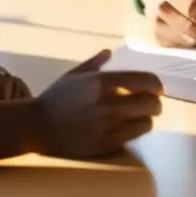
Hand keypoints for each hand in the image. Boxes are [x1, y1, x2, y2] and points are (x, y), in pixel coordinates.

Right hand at [35, 50, 162, 157]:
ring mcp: (108, 125)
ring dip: (147, 119)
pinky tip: (129, 128)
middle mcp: (109, 103)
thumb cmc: (55, 98)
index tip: (157, 89)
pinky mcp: (105, 144)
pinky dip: (135, 131)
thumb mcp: (74, 75)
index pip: (144, 81)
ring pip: (145, 123)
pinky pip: (132, 137)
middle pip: (151, 103)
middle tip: (153, 104)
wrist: (37, 127)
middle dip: (156, 103)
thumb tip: (110, 52)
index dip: (156, 85)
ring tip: (142, 117)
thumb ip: (95, 62)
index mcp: (102, 82)